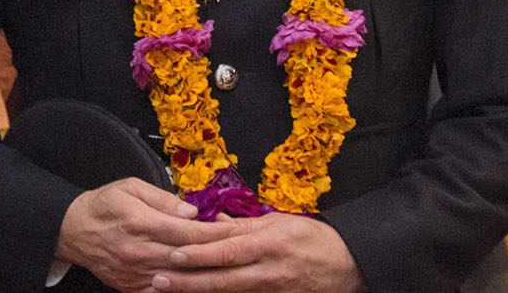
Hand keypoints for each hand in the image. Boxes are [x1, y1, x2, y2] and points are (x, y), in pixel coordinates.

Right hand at [54, 179, 237, 292]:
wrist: (74, 230)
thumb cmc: (104, 206)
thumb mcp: (130, 188)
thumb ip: (163, 199)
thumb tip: (190, 212)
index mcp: (139, 222)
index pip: (186, 232)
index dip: (212, 233)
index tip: (231, 230)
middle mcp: (138, 251)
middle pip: (186, 256)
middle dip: (213, 253)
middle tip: (235, 249)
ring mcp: (134, 272)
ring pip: (177, 277)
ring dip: (201, 272)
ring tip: (221, 265)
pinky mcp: (130, 286)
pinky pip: (161, 291)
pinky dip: (180, 287)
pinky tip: (195, 280)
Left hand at [154, 212, 366, 292]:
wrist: (348, 267)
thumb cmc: (314, 240)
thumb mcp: (281, 223)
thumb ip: (246, 225)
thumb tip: (215, 222)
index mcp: (269, 241)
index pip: (227, 246)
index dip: (198, 251)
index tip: (172, 251)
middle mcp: (268, 268)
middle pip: (222, 276)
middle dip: (188, 279)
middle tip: (159, 279)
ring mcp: (272, 289)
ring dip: (199, 292)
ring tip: (171, 292)